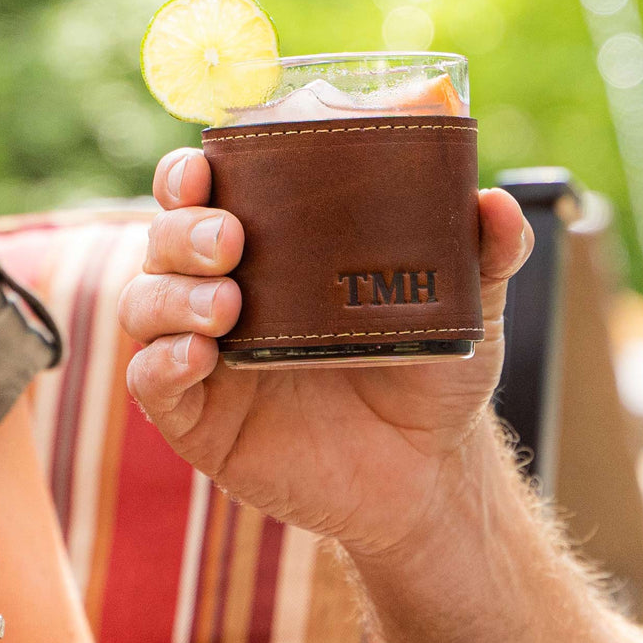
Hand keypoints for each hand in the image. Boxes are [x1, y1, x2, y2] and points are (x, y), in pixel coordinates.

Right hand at [118, 148, 531, 557]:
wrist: (426, 476)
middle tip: (231, 240)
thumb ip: (484, 255)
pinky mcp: (197, 421)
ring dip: (172, 295)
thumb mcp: (464, 310)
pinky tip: (200, 355)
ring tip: (228, 305)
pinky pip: (151, 384)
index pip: (203, 200)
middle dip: (182, 232)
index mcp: (268, 256)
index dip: (188, 176)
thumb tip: (497, 204)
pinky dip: (162, 363)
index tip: (207, 167)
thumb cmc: (428, 381)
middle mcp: (222, 297)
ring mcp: (204, 359)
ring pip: (145, 306)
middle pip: (163, 245)